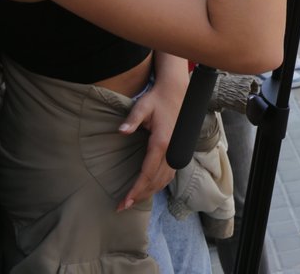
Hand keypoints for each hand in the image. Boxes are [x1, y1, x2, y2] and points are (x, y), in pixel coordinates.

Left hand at [115, 75, 186, 210]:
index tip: (125, 201)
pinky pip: (169, 174)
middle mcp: (171, 150)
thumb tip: (121, 131)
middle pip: (155, 181)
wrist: (176, 92)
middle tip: (123, 207)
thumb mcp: (142, 106)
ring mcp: (176, 151)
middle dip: (139, 195)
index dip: (136, 189)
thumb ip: (132, 119)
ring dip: (149, 192)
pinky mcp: (177, 150)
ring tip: (133, 200)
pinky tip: (149, 187)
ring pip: (164, 180)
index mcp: (161, 142)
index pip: (147, 173)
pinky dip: (158, 184)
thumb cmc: (157, 99)